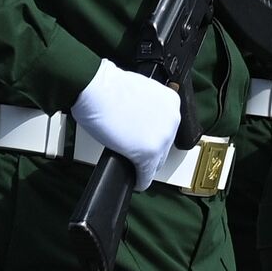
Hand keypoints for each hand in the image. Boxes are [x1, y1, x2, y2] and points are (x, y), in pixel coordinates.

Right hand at [71, 59, 180, 190]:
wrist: (98, 90)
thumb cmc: (110, 88)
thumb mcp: (140, 94)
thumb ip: (148, 109)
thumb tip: (142, 124)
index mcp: (172, 103)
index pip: (166, 129)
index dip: (153, 137)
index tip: (145, 142)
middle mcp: (173, 119)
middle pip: (164, 146)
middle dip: (151, 152)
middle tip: (137, 155)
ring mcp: (162, 137)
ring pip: (157, 161)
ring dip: (145, 165)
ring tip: (134, 167)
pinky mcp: (148, 153)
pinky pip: (146, 174)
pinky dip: (141, 181)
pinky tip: (135, 182)